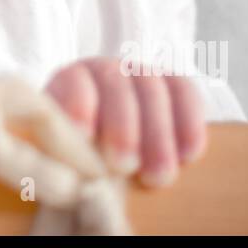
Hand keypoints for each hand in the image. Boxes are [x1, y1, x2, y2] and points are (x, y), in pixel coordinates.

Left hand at [44, 56, 204, 187]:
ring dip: (158, 136)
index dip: (78, 105)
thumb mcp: (69, 155)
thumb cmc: (83, 160)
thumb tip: (57, 175)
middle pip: (115, 86)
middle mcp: (105, 70)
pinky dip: (189, 124)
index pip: (73, 82)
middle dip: (122, 128)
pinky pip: (186, 93)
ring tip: (158, 177)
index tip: (84, 136)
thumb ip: (68, 156)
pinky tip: (189, 155)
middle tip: (123, 166)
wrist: (122, 146)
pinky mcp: (174, 83)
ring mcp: (142, 73)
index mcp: (69, 81)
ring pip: (152, 91)